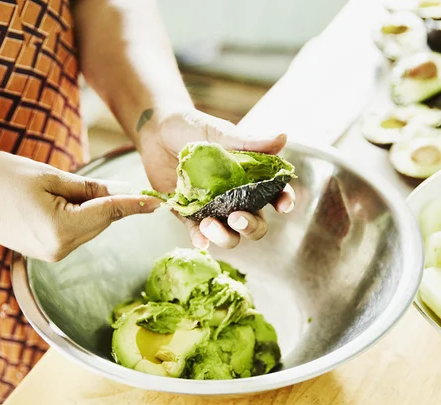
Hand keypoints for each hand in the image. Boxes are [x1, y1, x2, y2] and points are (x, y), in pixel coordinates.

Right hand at [0, 151, 160, 261]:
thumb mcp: (50, 176)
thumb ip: (89, 188)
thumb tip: (122, 193)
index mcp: (60, 229)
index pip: (109, 213)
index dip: (135, 205)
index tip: (158, 203)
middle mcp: (58, 249)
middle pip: (101, 222)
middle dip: (113, 203)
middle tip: (122, 185)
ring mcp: (50, 254)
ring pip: (89, 228)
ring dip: (94, 209)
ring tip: (71, 187)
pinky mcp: (44, 252)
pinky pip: (74, 232)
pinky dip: (80, 216)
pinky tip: (66, 200)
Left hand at [138, 108, 295, 248]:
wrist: (157, 130)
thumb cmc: (193, 126)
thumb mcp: (220, 132)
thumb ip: (250, 142)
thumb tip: (282, 138)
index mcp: (250, 177)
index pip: (274, 193)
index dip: (283, 200)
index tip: (283, 204)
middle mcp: (235, 197)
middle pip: (255, 224)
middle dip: (251, 226)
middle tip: (237, 217)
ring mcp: (213, 209)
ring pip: (230, 235)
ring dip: (226, 237)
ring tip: (210, 225)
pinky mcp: (189, 214)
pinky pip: (198, 233)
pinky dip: (201, 240)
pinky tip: (200, 241)